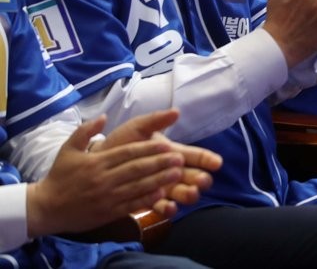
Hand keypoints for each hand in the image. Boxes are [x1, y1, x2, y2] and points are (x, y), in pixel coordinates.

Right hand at [26, 113, 193, 237]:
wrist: (45, 207)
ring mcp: (106, 197)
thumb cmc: (60, 176)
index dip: (150, 149)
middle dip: (160, 163)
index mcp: (96, 162)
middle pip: (137, 169)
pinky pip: (130, 205)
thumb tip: (103, 116)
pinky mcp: (107, 212)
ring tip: (177, 173)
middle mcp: (103, 179)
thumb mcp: (68, 149)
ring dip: (159, 180)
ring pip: (137, 187)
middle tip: (179, 158)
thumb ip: (85, 131)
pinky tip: (162, 193)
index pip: (128, 153)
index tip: (168, 145)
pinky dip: (147, 199)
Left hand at [99, 109, 221, 216]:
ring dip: (187, 195)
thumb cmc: (119, 143)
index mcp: (171, 153)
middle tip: (202, 181)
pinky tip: (171, 208)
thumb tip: (176, 111)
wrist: (96, 163)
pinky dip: (168, 208)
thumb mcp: (137, 128)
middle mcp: (169, 171)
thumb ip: (155, 121)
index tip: (217, 163)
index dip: (207, 159)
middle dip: (200, 179)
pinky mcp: (147, 201)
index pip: (194, 156)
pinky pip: (161, 207)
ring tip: (190, 194)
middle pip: (192, 177)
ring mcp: (160, 187)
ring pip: (180, 193)